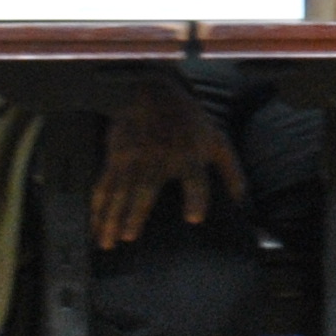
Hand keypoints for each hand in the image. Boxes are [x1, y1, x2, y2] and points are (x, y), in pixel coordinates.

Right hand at [92, 79, 242, 249]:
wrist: (152, 92)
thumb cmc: (189, 122)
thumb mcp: (216, 139)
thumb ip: (231, 170)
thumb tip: (241, 201)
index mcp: (189, 156)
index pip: (195, 179)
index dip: (196, 197)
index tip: (194, 218)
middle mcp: (160, 158)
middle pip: (146, 188)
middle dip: (136, 212)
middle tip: (128, 237)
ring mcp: (135, 158)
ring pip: (119, 191)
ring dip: (111, 217)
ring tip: (106, 242)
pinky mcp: (116, 158)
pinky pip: (104, 185)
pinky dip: (97, 207)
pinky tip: (94, 227)